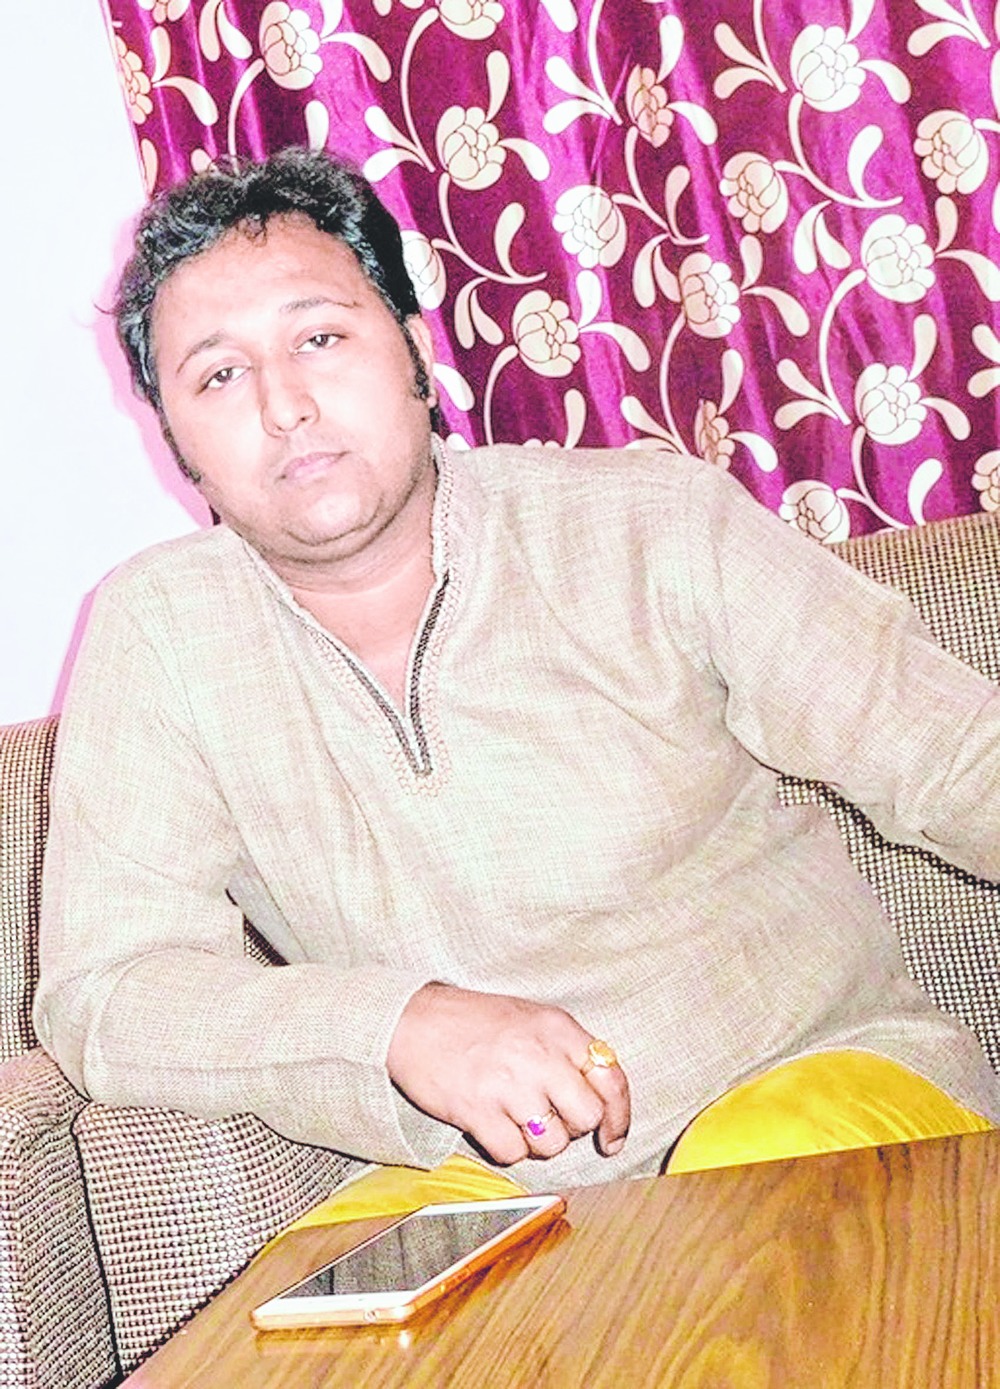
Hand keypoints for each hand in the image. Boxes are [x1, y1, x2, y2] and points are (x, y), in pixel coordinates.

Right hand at [387, 983, 629, 1164]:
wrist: (411, 1020)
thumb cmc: (472, 1021)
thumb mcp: (530, 1018)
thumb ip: (566, 1051)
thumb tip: (601, 1099)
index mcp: (558, 1028)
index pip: (612, 1078)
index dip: (619, 1116)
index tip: (612, 1137)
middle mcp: (540, 1054)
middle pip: (587, 1116)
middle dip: (573, 1127)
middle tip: (549, 1118)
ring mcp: (509, 1083)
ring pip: (554, 1143)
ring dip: (537, 1142)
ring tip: (514, 1118)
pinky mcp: (478, 1110)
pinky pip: (513, 1153)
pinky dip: (505, 1148)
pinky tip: (490, 1124)